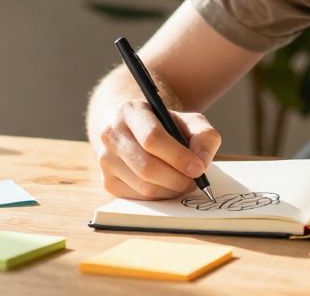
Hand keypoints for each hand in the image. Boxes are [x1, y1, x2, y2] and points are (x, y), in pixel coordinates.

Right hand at [93, 99, 221, 199]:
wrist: (134, 130)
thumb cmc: (165, 125)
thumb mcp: (189, 121)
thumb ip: (203, 136)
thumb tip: (202, 163)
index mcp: (130, 111)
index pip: (152, 138)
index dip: (177, 157)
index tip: (198, 168)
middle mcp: (111, 134)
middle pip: (146, 167)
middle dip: (177, 178)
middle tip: (195, 181)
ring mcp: (105, 159)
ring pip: (143, 186)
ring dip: (171, 190)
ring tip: (184, 182)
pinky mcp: (108, 181)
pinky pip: (138, 197)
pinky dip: (159, 196)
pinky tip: (168, 185)